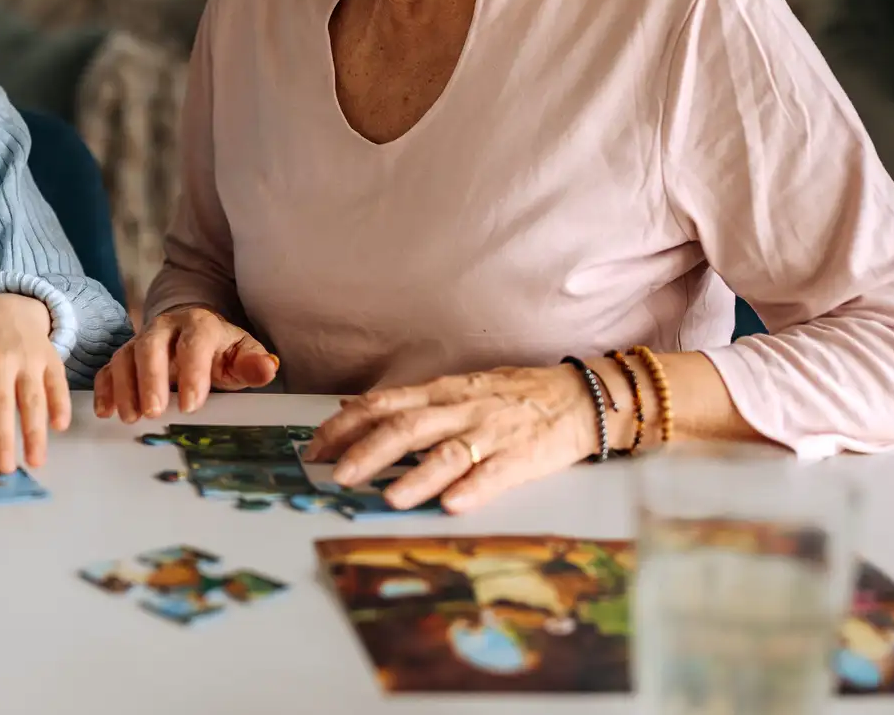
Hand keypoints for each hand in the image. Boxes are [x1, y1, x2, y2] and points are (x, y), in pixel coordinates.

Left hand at [0, 293, 68, 473]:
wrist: (3, 304)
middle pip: (0, 403)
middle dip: (3, 438)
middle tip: (5, 469)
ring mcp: (25, 358)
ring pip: (32, 397)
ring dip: (35, 431)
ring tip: (36, 461)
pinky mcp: (48, 357)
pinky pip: (57, 382)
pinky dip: (61, 404)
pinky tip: (60, 426)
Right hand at [92, 306, 278, 422]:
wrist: (195, 334)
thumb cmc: (220, 351)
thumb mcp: (242, 354)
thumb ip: (254, 363)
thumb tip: (268, 368)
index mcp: (199, 325)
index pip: (194, 343)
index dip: (192, 372)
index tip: (192, 406)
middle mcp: (165, 328)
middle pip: (151, 345)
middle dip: (150, 379)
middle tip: (154, 412)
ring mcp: (141, 341)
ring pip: (124, 356)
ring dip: (125, 387)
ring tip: (132, 418)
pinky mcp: (125, 356)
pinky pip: (107, 368)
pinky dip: (104, 388)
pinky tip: (106, 411)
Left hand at [302, 364, 601, 513]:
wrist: (577, 398)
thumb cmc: (511, 396)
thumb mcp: (455, 389)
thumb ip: (406, 402)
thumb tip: (352, 408)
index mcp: (441, 393)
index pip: (383, 405)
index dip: (347, 425)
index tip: (316, 447)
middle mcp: (460, 410)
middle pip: (407, 428)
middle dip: (369, 452)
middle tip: (339, 475)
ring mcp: (490, 433)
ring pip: (447, 452)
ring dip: (417, 476)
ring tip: (390, 497)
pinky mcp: (521, 457)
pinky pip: (494, 473)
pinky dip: (473, 488)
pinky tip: (454, 504)